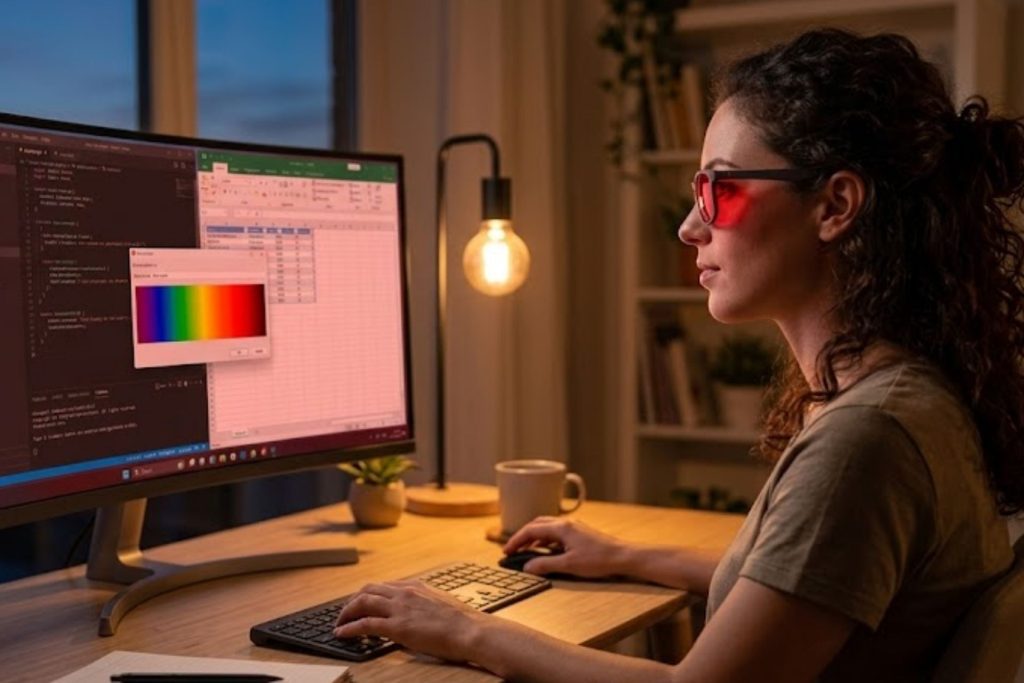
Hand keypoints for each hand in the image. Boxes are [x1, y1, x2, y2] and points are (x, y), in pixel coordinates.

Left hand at [333, 580, 488, 661]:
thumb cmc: (463, 622)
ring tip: (339, 623)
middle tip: (345, 612)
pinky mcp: (397, 627)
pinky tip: (341, 633)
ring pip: (363, 602)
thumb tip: (418, 613)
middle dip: (353, 600)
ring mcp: (400, 608)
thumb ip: (425, 604)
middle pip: (368, 589)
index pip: (384, 586)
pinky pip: (365, 624)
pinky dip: (349, 628)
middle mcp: (405, 592)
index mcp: (416, 586)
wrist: (471, 630)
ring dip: (346, 612)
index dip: (369, 594)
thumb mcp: (440, 604)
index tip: (362, 603)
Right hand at [503, 517, 627, 578]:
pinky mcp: (580, 534)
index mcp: (561, 528)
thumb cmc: (599, 560)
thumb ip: (545, 564)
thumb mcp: (569, 565)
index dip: (516, 540)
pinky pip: (556, 533)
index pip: (531, 529)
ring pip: (547, 528)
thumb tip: (527, 566)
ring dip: (534, 537)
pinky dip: (546, 540)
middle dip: (523, 536)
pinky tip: (546, 551)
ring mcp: (574, 528)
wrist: (623, 557)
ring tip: (526, 551)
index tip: (506, 551)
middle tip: (513, 549)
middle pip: (537, 524)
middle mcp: (566, 524)